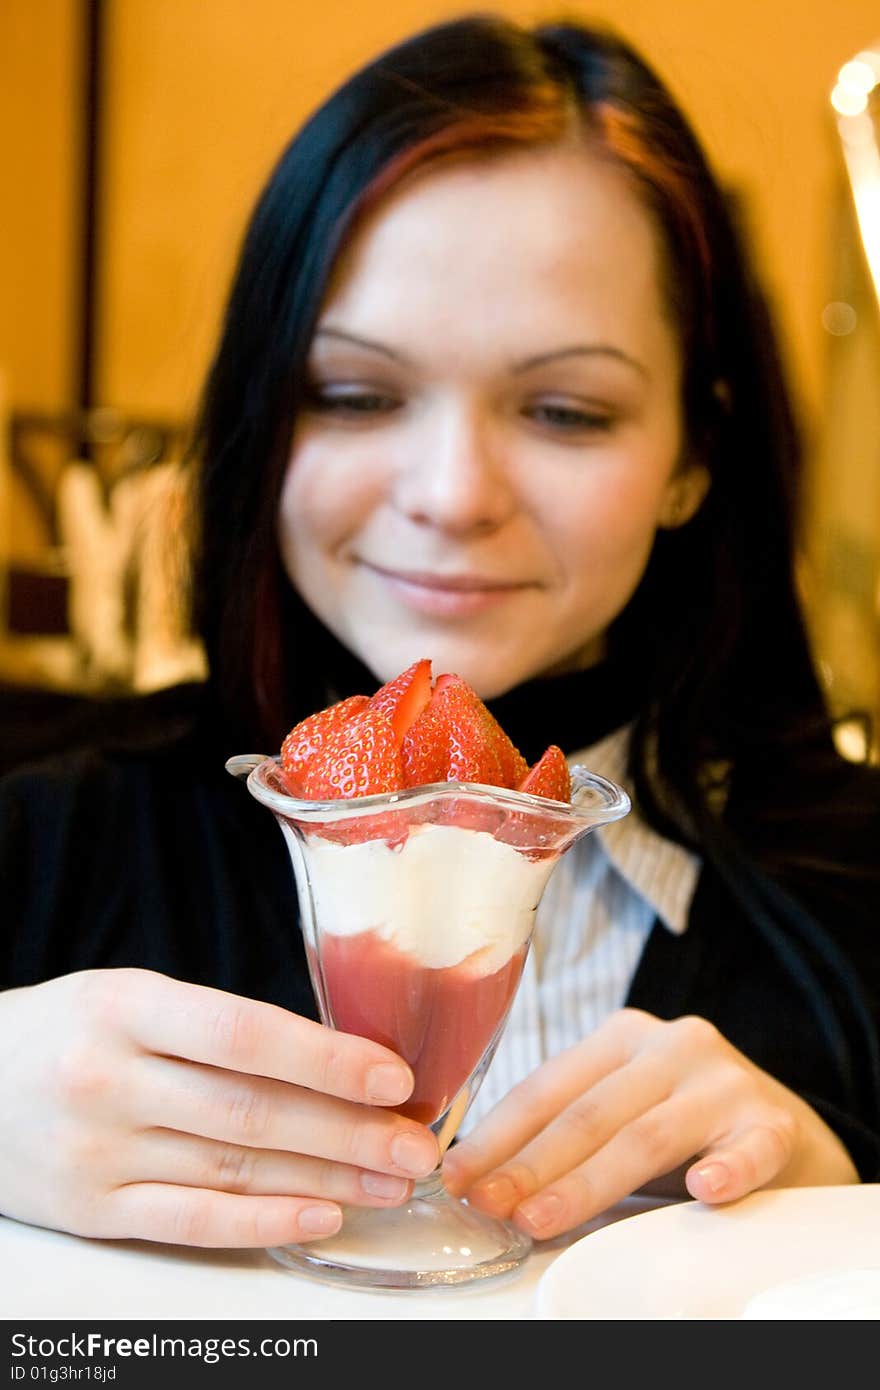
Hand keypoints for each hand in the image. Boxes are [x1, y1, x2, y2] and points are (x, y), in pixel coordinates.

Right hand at [0, 969, 437, 1246]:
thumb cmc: (69, 1031)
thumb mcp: (129, 997)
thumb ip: (214, 1025)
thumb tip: (331, 1061)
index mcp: (125, 1006)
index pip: (243, 1033)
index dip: (326, 1058)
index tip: (393, 1077)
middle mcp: (109, 1079)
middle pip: (250, 1111)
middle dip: (348, 1132)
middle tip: (416, 1145)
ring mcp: (96, 1151)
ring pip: (232, 1171)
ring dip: (325, 1180)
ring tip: (390, 1182)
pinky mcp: (88, 1209)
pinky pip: (188, 1223)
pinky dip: (260, 1223)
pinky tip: (318, 1217)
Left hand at [441, 1008, 857, 1239]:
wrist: (782, 1133)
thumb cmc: (681, 1127)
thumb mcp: (620, 1112)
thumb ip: (565, 1132)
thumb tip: (480, 1179)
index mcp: (620, 1037)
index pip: (547, 1087)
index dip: (499, 1135)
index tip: (458, 1176)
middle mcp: (671, 1046)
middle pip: (589, 1112)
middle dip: (530, 1164)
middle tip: (490, 1205)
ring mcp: (724, 1081)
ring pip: (647, 1135)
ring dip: (589, 1183)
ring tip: (542, 1218)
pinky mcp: (773, 1121)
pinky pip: (749, 1147)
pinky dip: (727, 1168)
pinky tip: (704, 1189)